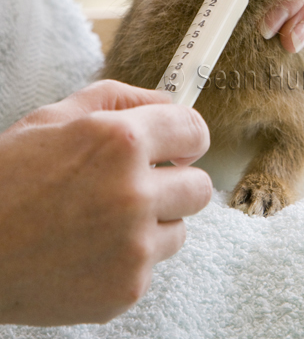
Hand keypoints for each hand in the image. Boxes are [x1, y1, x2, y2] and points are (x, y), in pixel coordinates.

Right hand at [0, 81, 211, 325]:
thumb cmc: (5, 181)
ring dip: (154, 221)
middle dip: (175, 181)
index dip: (188, 136)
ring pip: (179, 228)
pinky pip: (152, 265)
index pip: (195, 131)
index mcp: (120, 141)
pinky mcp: (126, 288)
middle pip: (199, 186)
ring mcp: (133, 247)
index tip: (179, 145)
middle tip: (141, 183)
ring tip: (106, 219)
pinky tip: (90, 248)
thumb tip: (167, 100)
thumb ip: (119, 99)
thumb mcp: (53, 118)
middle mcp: (134, 193)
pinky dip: (130, 257)